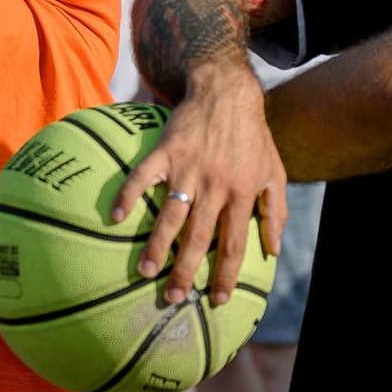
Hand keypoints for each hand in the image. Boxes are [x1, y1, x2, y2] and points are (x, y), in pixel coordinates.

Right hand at [112, 61, 288, 306]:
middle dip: (186, 271)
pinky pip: (143, 176)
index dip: (225, 275)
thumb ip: (276, 211)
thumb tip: (274, 250)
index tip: (217, 300)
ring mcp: (189, 168)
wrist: (227, 91)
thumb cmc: (253, 135)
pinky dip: (128, 195)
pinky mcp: (166, 151)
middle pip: (199, 238)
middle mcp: (216, 185)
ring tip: (144, 271)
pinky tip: (115, 216)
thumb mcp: (274, 172)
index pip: (234, 244)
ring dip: (157, 245)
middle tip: (173, 298)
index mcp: (243, 193)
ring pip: (171, 215)